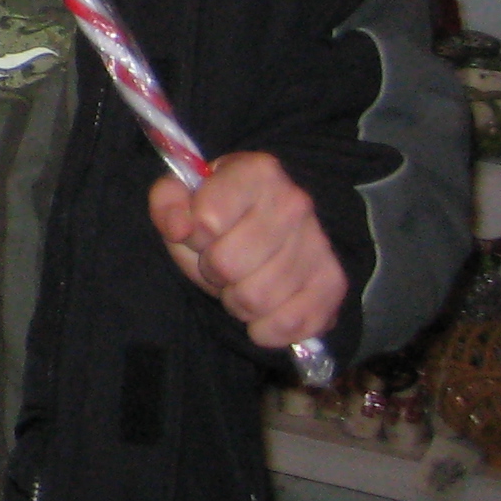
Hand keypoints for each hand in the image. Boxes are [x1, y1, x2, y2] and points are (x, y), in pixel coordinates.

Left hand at [149, 153, 344, 351]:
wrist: (269, 230)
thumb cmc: (219, 214)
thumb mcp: (182, 198)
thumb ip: (168, 203)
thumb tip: (179, 227)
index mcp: (256, 171)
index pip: (207, 220)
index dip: (194, 236)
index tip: (202, 232)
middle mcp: (294, 202)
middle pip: (228, 265)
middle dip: (213, 272)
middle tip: (220, 265)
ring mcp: (319, 243)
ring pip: (256, 299)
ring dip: (237, 301)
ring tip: (242, 283)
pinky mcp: (333, 283)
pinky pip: (290, 323)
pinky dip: (267, 329)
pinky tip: (263, 313)